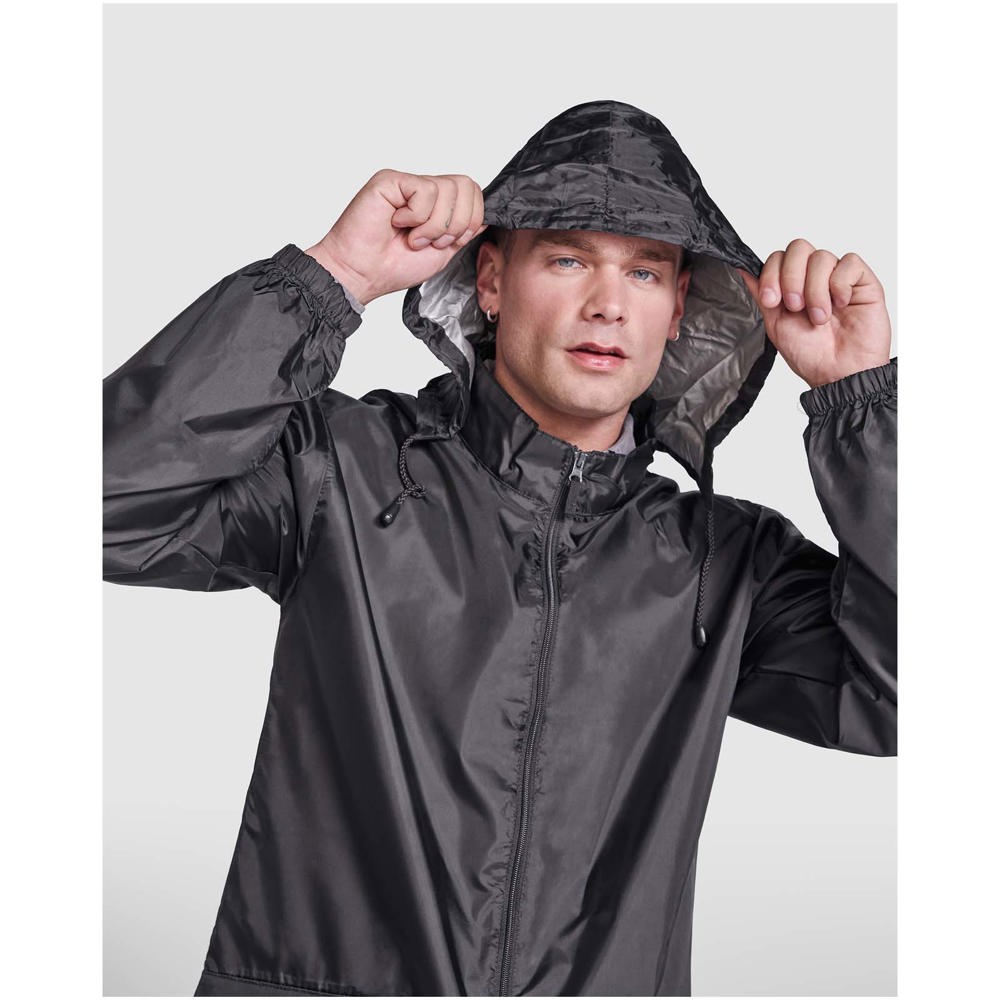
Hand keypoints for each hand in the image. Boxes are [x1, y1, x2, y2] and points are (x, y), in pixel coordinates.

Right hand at [305, 169, 486, 304]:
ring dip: (434, 225)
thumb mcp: (443, 253)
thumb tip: (485, 217)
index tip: (450, 242)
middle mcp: (423, 190)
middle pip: (466, 185)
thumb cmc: (393, 266)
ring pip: (447, 189)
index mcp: (437, 206)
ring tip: (412, 237)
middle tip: (432, 241)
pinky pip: (424, 190)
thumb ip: (464, 233)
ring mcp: (408, 184)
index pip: (473, 192)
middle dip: (457, 222)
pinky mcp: (391, 180)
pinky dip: (416, 216)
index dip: (471, 218)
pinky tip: (397, 223)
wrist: (363, 274)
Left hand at [737, 239, 890, 387]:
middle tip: (795, 306)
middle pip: (799, 247)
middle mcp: (814, 278)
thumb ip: (762, 294)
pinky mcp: (863, 281)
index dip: (772, 274)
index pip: (778, 257)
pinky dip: (840, 284)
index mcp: (792, 286)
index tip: (771, 300)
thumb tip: (743, 269)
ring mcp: (838, 277)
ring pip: (822, 257)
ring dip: (816, 290)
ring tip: (820, 317)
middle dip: (791, 277)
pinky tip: (842, 304)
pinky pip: (849, 262)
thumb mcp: (775, 324)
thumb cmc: (811, 355)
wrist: (838, 374)